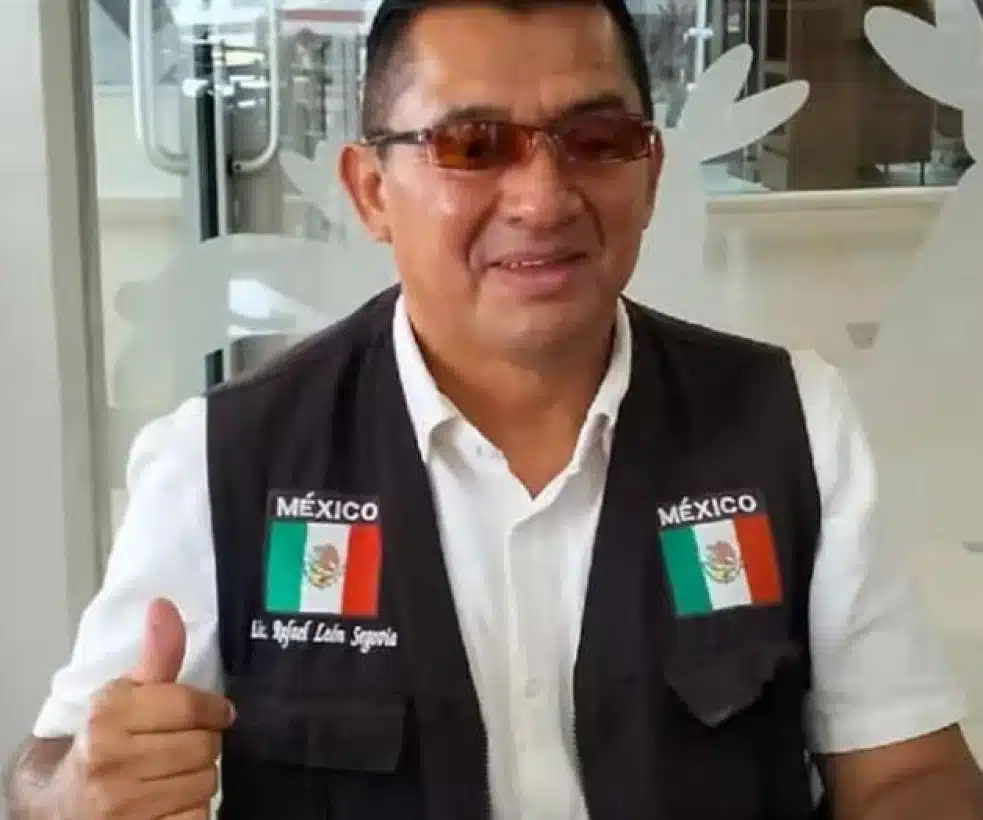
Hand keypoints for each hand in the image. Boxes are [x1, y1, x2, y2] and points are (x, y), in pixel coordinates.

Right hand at [71, 598, 234, 819]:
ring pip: (207, 782)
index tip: (217, 712)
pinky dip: (194, 808)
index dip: (213, 708)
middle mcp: (110, 763)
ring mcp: (123, 807)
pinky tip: (173, 800)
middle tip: (185, 745)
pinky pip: (199, 816)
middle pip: (204, 745)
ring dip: (201, 776)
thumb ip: (155, 655)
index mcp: (107, 718)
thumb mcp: (125, 695)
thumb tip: (164, 605)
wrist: (63, 804)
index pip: (188, 705)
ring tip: (175, 773)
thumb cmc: (105, 742)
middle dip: (204, 742)